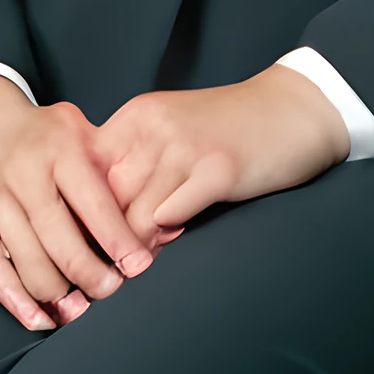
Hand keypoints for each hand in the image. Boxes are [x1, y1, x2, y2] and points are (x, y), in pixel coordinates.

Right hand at [0, 72, 155, 331]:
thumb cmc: (38, 134)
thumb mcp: (78, 131)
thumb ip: (112, 171)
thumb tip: (158, 221)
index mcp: (60, 147)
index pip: (95, 204)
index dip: (119, 242)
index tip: (138, 267)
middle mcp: (24, 172)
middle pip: (64, 245)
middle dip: (94, 278)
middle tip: (110, 289)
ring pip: (32, 266)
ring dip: (60, 297)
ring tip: (79, 306)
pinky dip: (19, 304)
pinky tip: (41, 317)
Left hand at [93, 66, 347, 237]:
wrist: (293, 109)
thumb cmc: (229, 128)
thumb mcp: (171, 131)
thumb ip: (136, 162)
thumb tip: (98, 217)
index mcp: (137, 116)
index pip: (85, 169)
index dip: (80, 208)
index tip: (80, 238)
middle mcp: (154, 127)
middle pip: (103, 195)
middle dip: (101, 235)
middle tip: (103, 264)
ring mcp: (186, 147)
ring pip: (132, 214)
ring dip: (133, 245)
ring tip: (135, 262)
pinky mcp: (218, 170)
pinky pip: (170, 215)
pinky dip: (166, 237)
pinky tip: (175, 238)